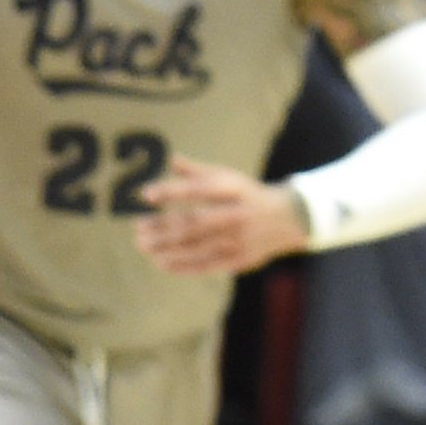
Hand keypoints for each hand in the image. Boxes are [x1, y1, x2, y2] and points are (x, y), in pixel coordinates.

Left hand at [133, 157, 309, 274]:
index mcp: (233, 188)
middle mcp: (237, 214)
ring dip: (167, 247)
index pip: (198, 189)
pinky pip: (207, 265)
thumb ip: (197, 171)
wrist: (288, 218)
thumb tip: (168, 159)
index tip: (146, 193)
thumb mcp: (228, 176)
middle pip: (194, 222)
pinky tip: (162, 262)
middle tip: (138, 228)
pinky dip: (183, 265)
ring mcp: (239, 239)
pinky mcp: (240, 259)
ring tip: (143, 245)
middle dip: (163, 226)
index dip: (171, 191)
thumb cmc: (247, 194)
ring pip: (198, 246)